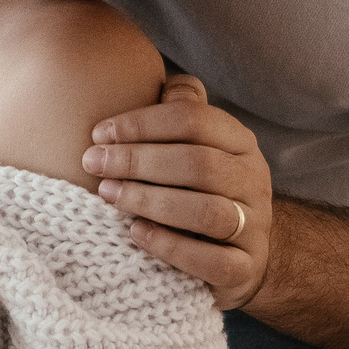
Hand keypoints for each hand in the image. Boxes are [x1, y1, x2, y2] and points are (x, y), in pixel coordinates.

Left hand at [83, 73, 273, 310]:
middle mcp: (254, 181)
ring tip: (109, 195)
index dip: (142, 123)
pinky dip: (170, 246)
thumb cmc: (199, 190)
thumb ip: (181, 112)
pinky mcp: (245, 270)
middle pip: (198, 163)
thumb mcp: (195, 146)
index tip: (98, 133)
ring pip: (206, 211)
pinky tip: (136, 234)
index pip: (195, 119)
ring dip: (150, 201)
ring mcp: (255, 227)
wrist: (241, 255)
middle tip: (93, 164)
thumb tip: (159, 78)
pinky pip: (212, 260)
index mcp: (239, 142)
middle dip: (138, 161)